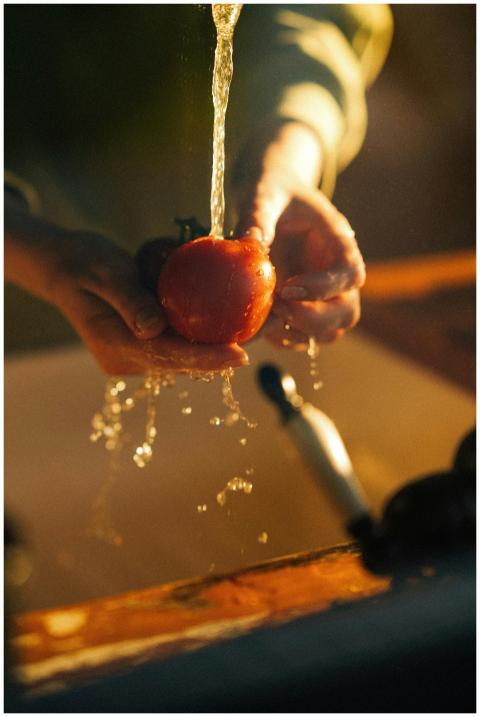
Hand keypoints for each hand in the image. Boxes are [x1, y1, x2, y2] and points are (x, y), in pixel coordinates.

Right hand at [5, 207, 247, 373]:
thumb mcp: (104, 272)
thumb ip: (129, 299)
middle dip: (222, 354)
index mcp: (116, 346)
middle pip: (183, 362)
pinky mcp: (143, 345)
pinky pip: (179, 343)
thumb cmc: (84, 262)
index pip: (168, 357)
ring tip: (260, 327)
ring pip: (184, 355)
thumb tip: (155, 329)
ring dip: (218, 344)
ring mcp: (135, 355)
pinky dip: (204, 333)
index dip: (206, 358)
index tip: (241, 355)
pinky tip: (234, 319)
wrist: (65, 267)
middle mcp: (127, 359)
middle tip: (264, 336)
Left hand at [234, 121, 364, 349]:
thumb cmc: (273, 190)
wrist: (270, 196)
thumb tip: (248, 245)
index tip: (287, 289)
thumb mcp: (265, 195)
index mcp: (338, 242)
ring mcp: (323, 295)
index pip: (349, 274)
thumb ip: (259, 217)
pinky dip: (286, 339)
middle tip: (276, 308)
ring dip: (300, 333)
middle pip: (347, 312)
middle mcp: (336, 273)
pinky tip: (260, 328)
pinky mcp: (304, 307)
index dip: (323, 288)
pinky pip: (306, 336)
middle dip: (314, 319)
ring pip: (330, 331)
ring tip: (265, 322)